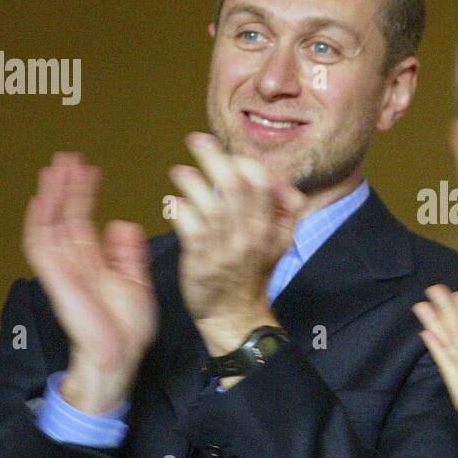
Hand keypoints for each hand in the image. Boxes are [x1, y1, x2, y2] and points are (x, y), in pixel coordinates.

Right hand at [23, 152, 157, 413]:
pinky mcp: (55, 277)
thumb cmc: (126, 326)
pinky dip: (38, 223)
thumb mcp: (134, 281)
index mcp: (92, 260)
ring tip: (55, 168)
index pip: (83, 218)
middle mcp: (73, 260)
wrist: (119, 353)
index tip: (90, 170)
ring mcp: (62, 267)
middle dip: (64, 186)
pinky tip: (41, 200)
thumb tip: (121, 223)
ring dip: (51, 196)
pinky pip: (39, 246)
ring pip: (50, 223)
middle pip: (64, 215)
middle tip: (67, 158)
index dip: (85, 193)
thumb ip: (126, 252)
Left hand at [168, 132, 304, 354]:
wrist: (236, 316)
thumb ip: (284, 208)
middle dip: (214, 157)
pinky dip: (179, 209)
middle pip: (235, 186)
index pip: (262, 183)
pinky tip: (173, 203)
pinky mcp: (202, 260)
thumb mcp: (280, 242)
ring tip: (180, 172)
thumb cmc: (253, 275)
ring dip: (191, 181)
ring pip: (210, 202)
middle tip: (196, 141)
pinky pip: (189, 226)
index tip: (228, 153)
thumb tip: (280, 176)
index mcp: (270, 227)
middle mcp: (250, 234)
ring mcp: (226, 247)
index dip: (244, 162)